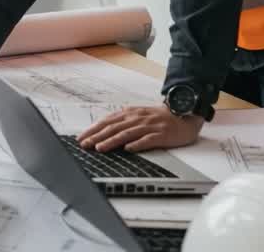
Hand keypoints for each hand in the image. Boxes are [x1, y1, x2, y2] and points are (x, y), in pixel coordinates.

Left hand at [77, 105, 204, 152]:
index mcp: (129, 113)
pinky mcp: (162, 134)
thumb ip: (121, 122)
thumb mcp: (137, 115)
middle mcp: (137, 118)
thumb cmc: (158, 117)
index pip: (106, 121)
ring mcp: (149, 126)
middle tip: (84, 145)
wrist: (183, 114)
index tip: (80, 138)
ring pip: (127, 133)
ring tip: (100, 148)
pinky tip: (129, 149)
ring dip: (112, 141)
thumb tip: (101, 132)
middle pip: (113, 127)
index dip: (92, 129)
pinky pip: (148, 139)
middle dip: (97, 136)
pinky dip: (137, 144)